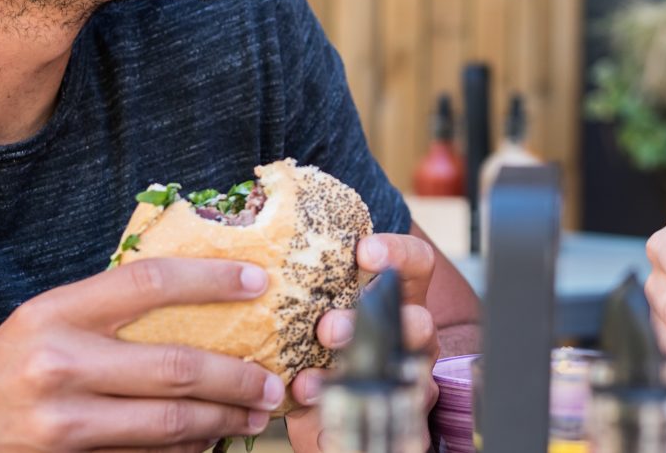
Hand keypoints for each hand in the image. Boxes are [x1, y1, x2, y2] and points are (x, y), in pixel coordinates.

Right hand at [0, 257, 285, 452]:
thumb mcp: (40, 323)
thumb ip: (104, 309)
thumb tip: (196, 290)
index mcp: (53, 314)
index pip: (149, 282)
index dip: (212, 279)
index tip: (258, 283)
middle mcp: (57, 364)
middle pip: (176, 367)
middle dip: (237, 376)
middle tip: (274, 380)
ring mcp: (61, 423)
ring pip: (168, 424)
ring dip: (223, 421)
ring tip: (254, 414)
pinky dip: (184, 450)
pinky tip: (207, 441)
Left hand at [285, 233, 441, 450]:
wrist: (343, 418)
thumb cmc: (321, 349)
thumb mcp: (316, 313)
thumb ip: (299, 286)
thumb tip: (247, 234)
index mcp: (398, 302)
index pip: (415, 266)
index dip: (397, 254)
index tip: (363, 251)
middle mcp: (411, 340)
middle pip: (419, 322)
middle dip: (371, 324)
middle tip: (327, 328)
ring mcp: (409, 383)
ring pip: (409, 379)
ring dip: (354, 379)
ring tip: (308, 385)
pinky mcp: (395, 424)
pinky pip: (384, 430)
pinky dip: (343, 428)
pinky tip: (314, 425)